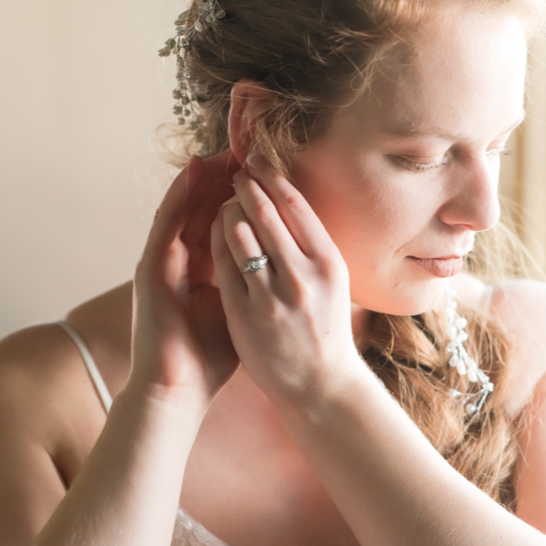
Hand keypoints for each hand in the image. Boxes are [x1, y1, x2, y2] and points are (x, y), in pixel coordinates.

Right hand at [128, 153, 241, 413]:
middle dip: (223, 180)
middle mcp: (178, 263)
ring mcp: (161, 263)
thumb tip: (289, 271)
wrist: (177, 389)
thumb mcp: (240, 313)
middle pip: (201, 210)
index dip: (242, 198)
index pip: (221, 225)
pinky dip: (180, 194)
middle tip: (246, 149)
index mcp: (200, 273)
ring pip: (182, 208)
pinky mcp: (149, 268)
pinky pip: (166, 221)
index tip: (265, 174)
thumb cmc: (208, 361)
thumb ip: (255, 287)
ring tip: (223, 149)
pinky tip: (195, 171)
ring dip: (201, 177)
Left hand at [210, 153, 367, 407]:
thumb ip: (313, 248)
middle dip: (246, 187)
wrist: (319, 385)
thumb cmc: (326, 330)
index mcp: (328, 262)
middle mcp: (303, 275)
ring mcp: (273, 295)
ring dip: (228, 211)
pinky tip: (212, 232)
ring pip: (241, 234)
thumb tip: (294, 205)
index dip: (272, 178)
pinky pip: (223, 266)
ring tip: (224, 202)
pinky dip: (216, 243)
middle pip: (266, 213)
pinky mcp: (246, 314)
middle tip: (234, 172)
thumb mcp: (332, 283)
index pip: (296, 205)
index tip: (256, 161)